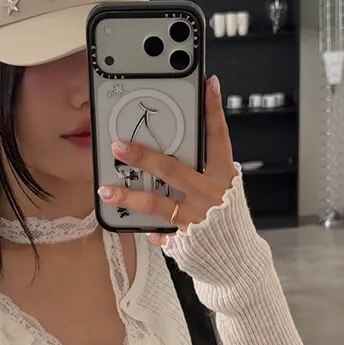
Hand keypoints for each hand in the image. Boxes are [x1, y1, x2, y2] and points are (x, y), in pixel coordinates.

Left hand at [97, 75, 236, 245]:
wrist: (236, 260)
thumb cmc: (225, 221)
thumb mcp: (220, 190)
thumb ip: (199, 173)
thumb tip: (168, 158)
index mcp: (224, 175)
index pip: (219, 137)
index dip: (213, 111)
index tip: (207, 85)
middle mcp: (211, 193)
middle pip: (173, 169)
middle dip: (143, 156)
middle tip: (119, 146)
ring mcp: (197, 216)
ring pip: (157, 202)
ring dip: (129, 195)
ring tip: (106, 190)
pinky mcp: (185, 238)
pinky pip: (158, 228)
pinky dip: (146, 226)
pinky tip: (132, 223)